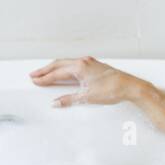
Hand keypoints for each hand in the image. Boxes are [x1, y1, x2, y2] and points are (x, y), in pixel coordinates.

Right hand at [29, 56, 145, 107]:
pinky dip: (65, 68)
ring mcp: (89, 62)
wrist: (130, 87)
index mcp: (79, 67)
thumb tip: (56, 103)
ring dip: (54, 68)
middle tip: (34, 75)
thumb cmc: (112, 89)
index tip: (35, 81)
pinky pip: (74, 64)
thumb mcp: (87, 97)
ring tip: (44, 74)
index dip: (44, 78)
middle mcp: (83, 61)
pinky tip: (63, 73)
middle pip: (58, 64)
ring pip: (66, 63)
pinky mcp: (94, 65)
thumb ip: (69, 99)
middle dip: (45, 70)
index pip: (56, 73)